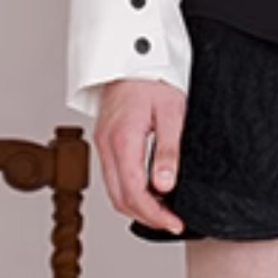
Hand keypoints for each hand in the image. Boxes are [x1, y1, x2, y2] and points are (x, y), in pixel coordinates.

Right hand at [94, 78, 187, 231]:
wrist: (133, 55)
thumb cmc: (153, 78)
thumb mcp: (171, 113)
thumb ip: (168, 151)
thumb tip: (165, 185)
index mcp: (122, 140)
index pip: (135, 192)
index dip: (155, 214)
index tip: (174, 222)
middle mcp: (106, 145)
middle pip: (120, 198)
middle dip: (146, 216)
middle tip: (171, 221)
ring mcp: (102, 144)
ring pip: (114, 191)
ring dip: (137, 206)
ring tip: (164, 209)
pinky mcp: (105, 141)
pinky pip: (113, 177)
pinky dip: (129, 191)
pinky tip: (149, 191)